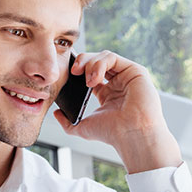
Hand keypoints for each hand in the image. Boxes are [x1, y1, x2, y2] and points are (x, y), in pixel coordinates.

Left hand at [52, 51, 181, 173]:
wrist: (130, 135)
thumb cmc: (113, 133)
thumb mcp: (83, 128)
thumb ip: (67, 123)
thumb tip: (56, 113)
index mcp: (107, 93)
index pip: (90, 73)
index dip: (78, 70)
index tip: (68, 75)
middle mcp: (118, 83)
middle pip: (96, 61)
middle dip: (82, 62)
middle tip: (73, 72)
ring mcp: (126, 76)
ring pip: (103, 56)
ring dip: (90, 64)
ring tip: (87, 81)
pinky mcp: (135, 71)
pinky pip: (112, 57)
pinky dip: (99, 64)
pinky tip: (94, 79)